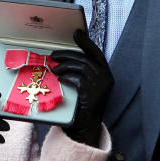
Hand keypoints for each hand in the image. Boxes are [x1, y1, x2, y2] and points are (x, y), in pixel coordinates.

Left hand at [51, 30, 112, 146]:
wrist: (87, 127)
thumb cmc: (83, 107)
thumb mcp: (86, 87)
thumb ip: (82, 73)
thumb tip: (66, 59)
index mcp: (106, 74)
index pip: (96, 52)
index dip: (86, 42)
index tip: (77, 32)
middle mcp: (106, 78)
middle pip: (86, 58)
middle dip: (68, 54)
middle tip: (54, 54)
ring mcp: (100, 85)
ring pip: (81, 66)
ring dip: (65, 65)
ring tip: (53, 68)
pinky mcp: (92, 93)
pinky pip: (78, 79)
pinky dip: (67, 76)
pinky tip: (59, 77)